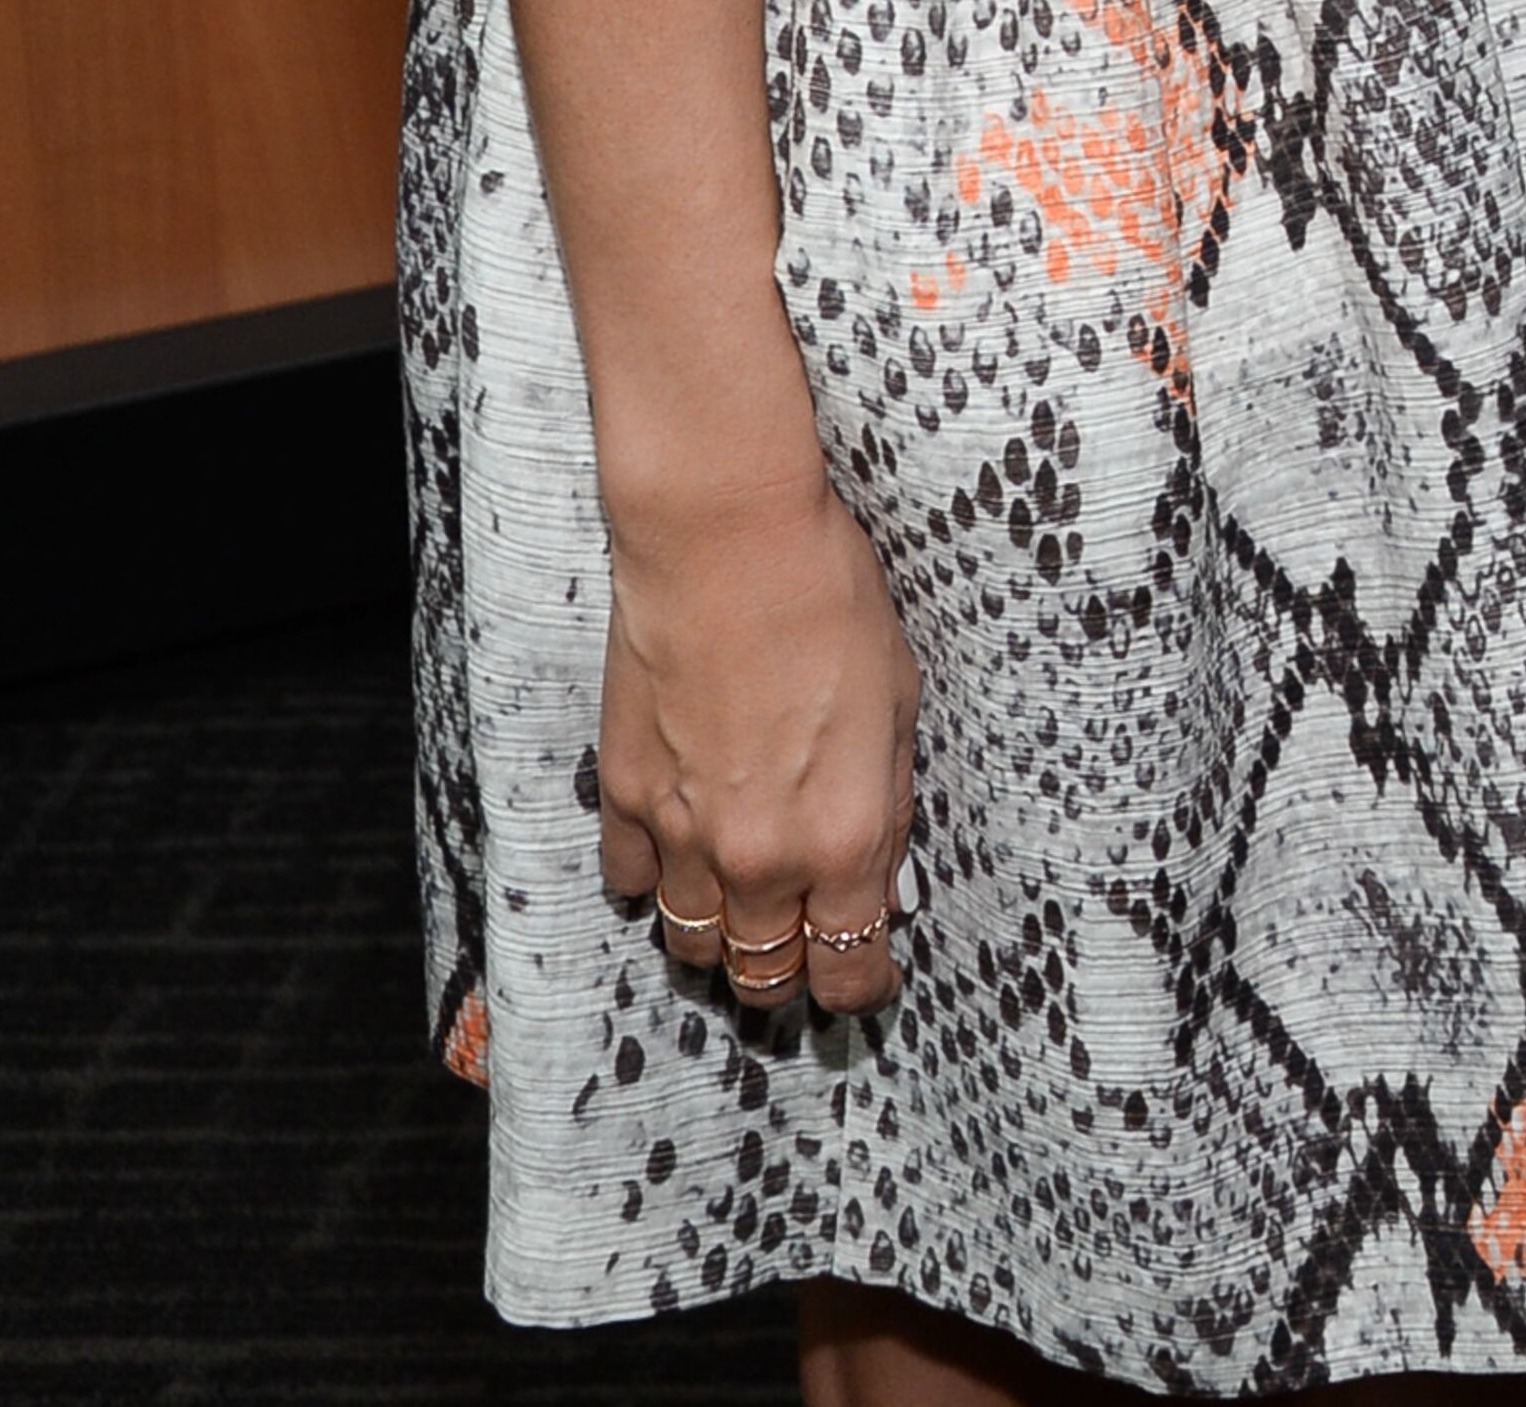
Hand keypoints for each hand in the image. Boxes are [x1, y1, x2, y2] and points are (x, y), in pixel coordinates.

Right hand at [594, 470, 917, 1016]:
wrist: (728, 537)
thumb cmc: (830, 599)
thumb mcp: (901, 702)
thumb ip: (887, 804)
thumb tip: (878, 871)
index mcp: (845, 840)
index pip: (849, 972)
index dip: (862, 987)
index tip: (866, 980)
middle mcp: (761, 859)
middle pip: (764, 975)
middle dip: (788, 972)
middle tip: (802, 943)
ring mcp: (684, 835)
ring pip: (693, 948)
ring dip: (719, 938)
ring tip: (740, 904)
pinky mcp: (624, 795)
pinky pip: (633, 881)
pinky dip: (655, 877)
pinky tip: (679, 844)